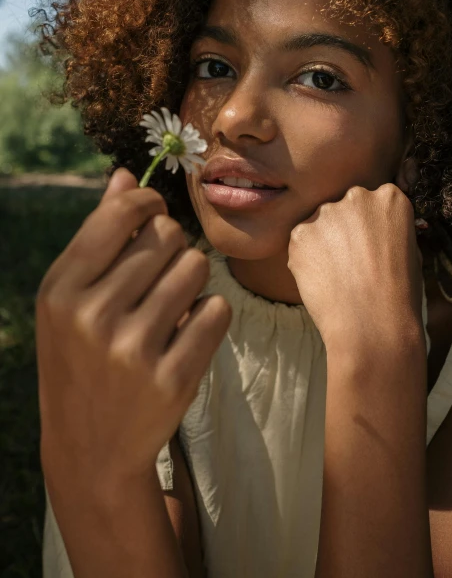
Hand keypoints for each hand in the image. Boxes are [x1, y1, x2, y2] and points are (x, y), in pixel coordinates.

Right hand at [36, 167, 231, 491]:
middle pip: (167, 235)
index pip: (121, 212)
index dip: (147, 202)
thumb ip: (99, 234)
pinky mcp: (174, 376)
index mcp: (62, 289)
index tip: (153, 212)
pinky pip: (218, 309)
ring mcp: (133, 349)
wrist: (92, 448)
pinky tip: (187, 332)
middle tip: (159, 273)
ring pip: (197, 266)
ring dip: (192, 279)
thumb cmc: (81, 357)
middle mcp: (92, 316)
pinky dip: (209, 315)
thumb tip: (124, 175)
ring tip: (172, 304)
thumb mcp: (71, 298)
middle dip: (170, 246)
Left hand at [287, 184, 423, 352]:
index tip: (370, 246)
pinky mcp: (300, 233)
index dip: (369, 227)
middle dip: (345, 229)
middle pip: (344, 207)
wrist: (373, 325)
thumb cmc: (399, 295)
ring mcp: (325, 212)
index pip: (372, 201)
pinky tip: (323, 279)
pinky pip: (301, 241)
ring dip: (324, 242)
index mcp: (390, 197)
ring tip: (338, 275)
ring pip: (320, 223)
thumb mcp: (409, 250)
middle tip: (351, 263)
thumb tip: (371, 229)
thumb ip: (387, 228)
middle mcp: (357, 196)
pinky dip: (307, 258)